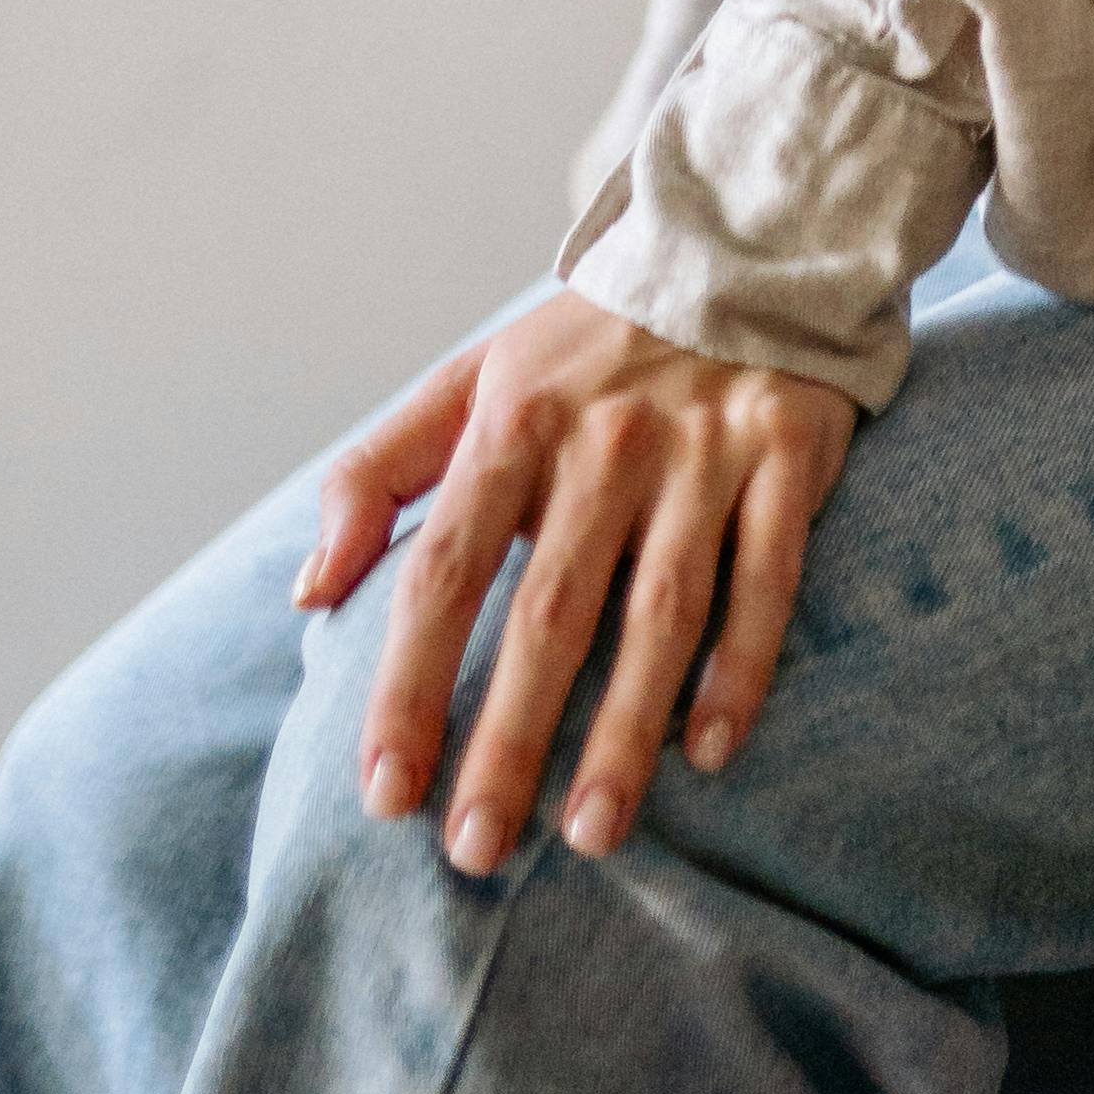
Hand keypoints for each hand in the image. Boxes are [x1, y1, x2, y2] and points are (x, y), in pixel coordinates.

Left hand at [298, 290, 856, 870]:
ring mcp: (700, 449)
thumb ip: (377, 474)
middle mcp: (604, 439)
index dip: (407, 685)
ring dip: (624, 731)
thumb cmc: (586, 347)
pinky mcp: (785, 453)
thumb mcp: (472, 381)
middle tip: (476, 851)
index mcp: (514, 421)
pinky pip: (764, 576)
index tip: (383, 794)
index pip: (442, 571)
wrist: (738, 242)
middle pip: (546, 612)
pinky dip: (740, 665)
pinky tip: (711, 751)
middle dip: (508, 741)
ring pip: (658, 612)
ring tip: (589, 836)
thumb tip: (308, 591)